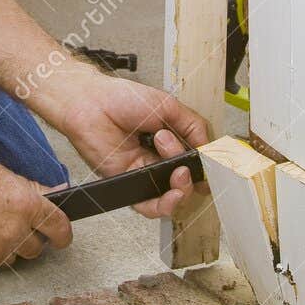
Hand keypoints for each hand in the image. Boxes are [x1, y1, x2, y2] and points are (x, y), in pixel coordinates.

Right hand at [0, 146, 72, 270]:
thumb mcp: (2, 174)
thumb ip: (31, 191)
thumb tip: (56, 194)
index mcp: (26, 205)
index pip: (59, 229)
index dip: (63, 236)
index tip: (61, 239)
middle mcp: (13, 231)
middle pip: (36, 250)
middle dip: (29, 240)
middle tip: (12, 228)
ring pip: (11, 258)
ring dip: (4, 248)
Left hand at [60, 72, 210, 218]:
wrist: (91, 103)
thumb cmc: (121, 99)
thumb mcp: (168, 106)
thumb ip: (193, 126)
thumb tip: (210, 148)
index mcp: (172, 140)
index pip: (196, 161)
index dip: (206, 168)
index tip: (214, 167)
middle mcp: (159, 158)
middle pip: (187, 181)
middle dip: (192, 175)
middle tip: (182, 159)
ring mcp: (145, 172)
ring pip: (172, 196)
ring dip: (181, 187)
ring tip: (176, 169)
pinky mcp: (128, 183)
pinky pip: (149, 205)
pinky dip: (164, 204)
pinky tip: (171, 192)